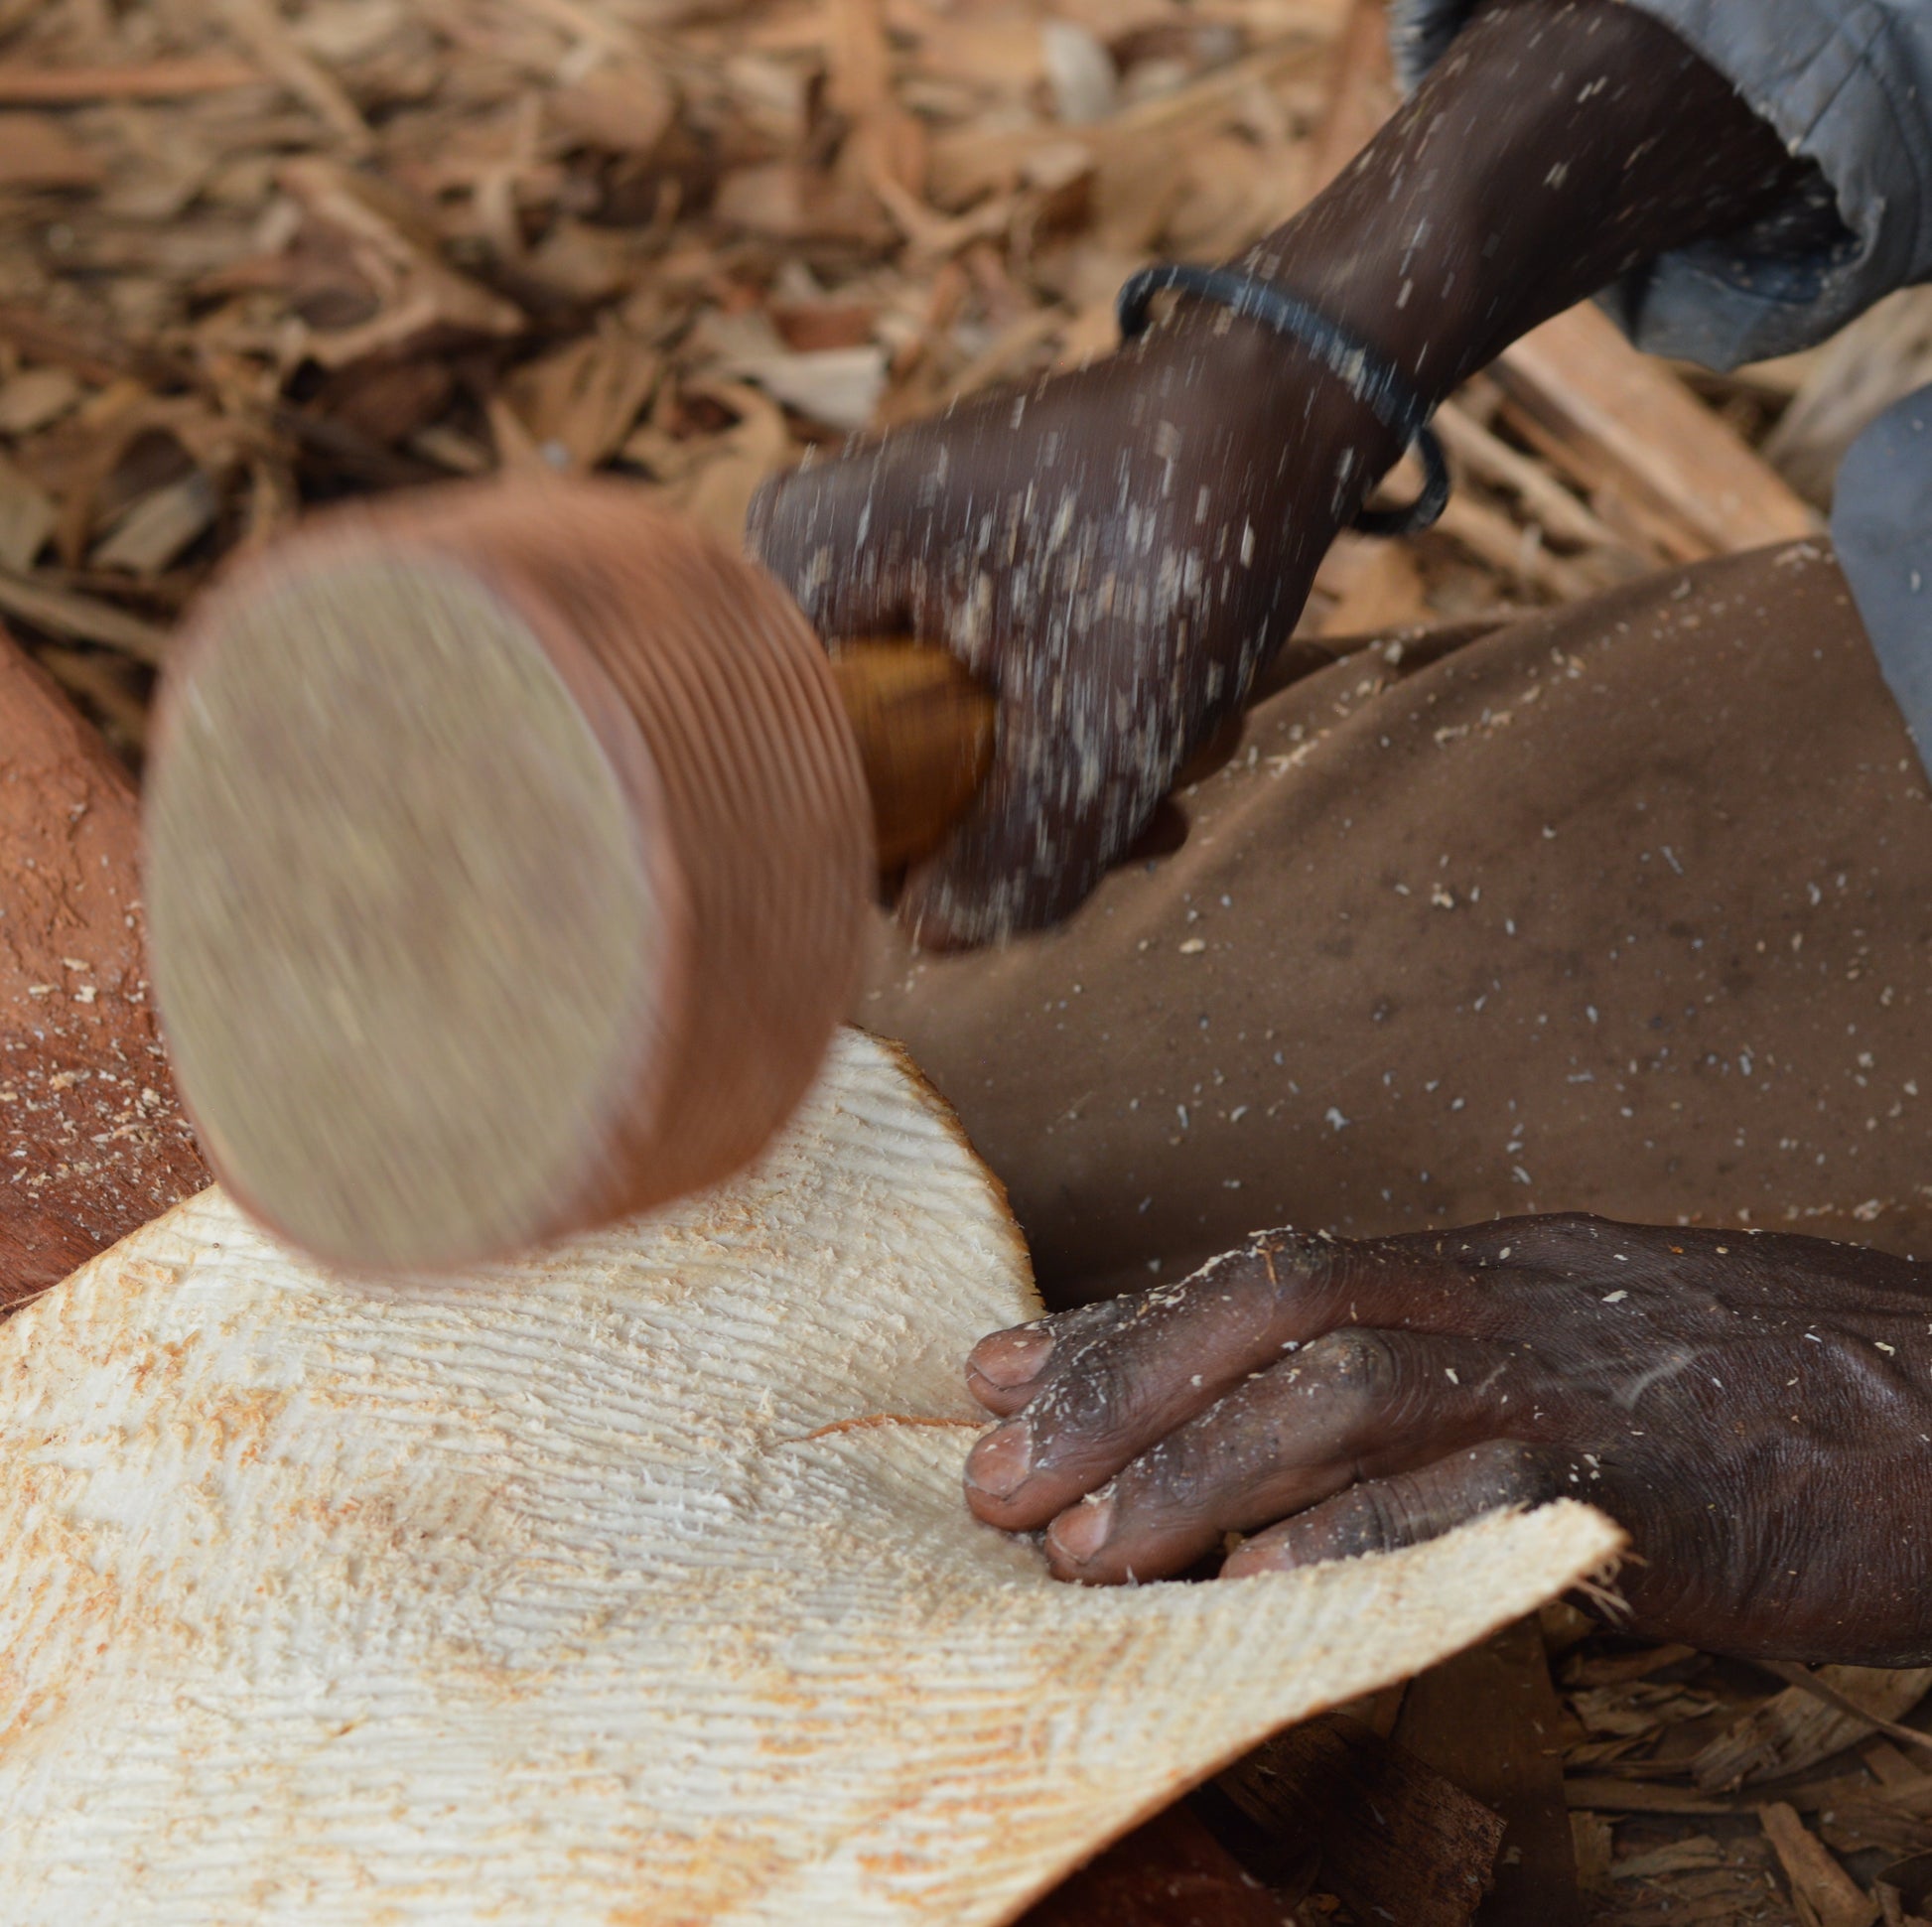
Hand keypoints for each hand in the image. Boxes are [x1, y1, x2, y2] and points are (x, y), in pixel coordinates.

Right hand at [748, 316, 1381, 945]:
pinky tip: (1169, 736)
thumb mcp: (1109, 719)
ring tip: (1182, 760)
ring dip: (1070, 786)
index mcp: (803, 561)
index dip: (916, 849)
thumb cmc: (1192, 525)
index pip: (807, 768)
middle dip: (1021, 817)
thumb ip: (1020, 855)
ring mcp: (884, 570)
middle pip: (881, 767)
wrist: (1284, 400)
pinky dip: (1073, 739)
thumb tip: (938, 939)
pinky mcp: (948, 584)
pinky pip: (983, 708)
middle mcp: (817, 559)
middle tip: (1144, 817)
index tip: (1036, 859)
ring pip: (945, 750)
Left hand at [960, 1216, 1931, 1663]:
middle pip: (1273, 1306)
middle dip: (1116, 1388)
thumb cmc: (1739, 1396)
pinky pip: (1474, 1500)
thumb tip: (1262, 1451)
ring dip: (1192, 1470)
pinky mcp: (1646, 1480)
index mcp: (1477, 1267)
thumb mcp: (1561, 1353)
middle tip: (991, 1478)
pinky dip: (1350, 1545)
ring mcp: (1573, 1377)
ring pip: (1347, 1393)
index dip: (1117, 1323)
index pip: (1261, 1274)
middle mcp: (1503, 1295)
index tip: (994, 1375)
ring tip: (1076, 1551)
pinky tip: (1255, 1596)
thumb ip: (1419, 1382)